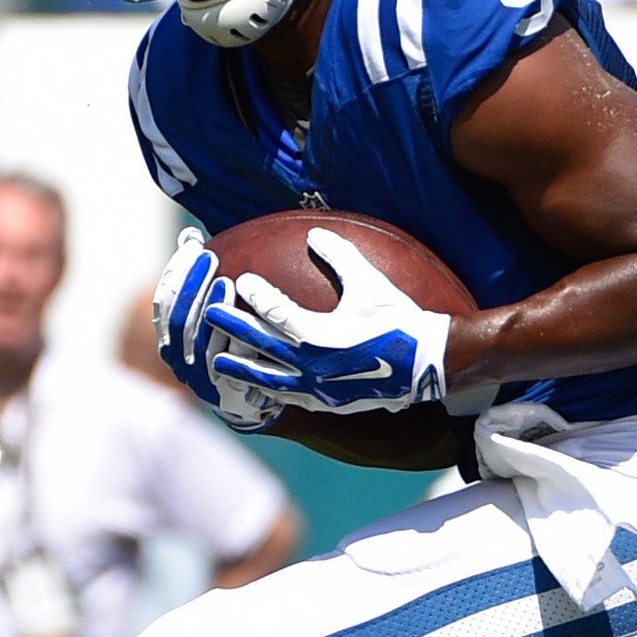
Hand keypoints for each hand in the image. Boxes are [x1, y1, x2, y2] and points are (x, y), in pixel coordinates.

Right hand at [153, 232, 284, 434]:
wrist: (254, 400)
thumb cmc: (234, 347)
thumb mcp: (216, 314)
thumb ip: (203, 282)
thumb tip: (190, 235)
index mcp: (171, 339)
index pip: (163, 302)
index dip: (175, 272)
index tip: (192, 243)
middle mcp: (179, 361)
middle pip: (176, 319)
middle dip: (190, 285)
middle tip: (209, 256)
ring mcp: (200, 380)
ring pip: (197, 342)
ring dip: (210, 309)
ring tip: (226, 281)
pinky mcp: (225, 396)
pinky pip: (228, 364)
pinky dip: (234, 340)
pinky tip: (249, 318)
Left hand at [206, 230, 450, 417]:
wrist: (428, 364)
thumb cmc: (399, 320)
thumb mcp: (370, 283)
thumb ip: (339, 256)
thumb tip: (314, 233)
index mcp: (317, 336)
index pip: (274, 312)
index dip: (256, 294)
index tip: (243, 280)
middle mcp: (311, 366)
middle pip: (259, 346)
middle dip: (232, 329)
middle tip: (208, 315)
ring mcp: (317, 389)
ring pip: (267, 380)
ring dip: (240, 369)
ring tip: (217, 363)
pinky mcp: (327, 403)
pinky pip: (288, 399)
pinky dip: (268, 393)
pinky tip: (257, 388)